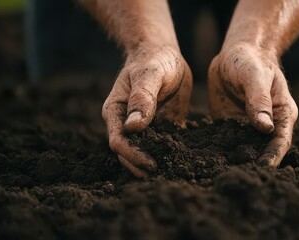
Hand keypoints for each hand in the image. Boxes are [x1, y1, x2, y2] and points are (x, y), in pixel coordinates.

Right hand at [102, 45, 191, 176]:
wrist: (163, 54)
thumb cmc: (153, 60)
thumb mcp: (150, 75)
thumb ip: (142, 98)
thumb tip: (134, 127)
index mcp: (116, 111)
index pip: (119, 141)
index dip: (133, 155)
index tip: (151, 163)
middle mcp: (126, 122)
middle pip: (128, 153)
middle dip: (142, 166)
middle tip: (163, 175)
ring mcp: (143, 127)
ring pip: (144, 152)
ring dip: (154, 164)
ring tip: (172, 174)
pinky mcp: (160, 127)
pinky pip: (163, 145)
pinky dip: (170, 154)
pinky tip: (182, 162)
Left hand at [209, 44, 297, 166]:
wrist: (235, 53)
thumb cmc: (250, 59)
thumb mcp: (254, 75)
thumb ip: (258, 100)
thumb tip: (265, 128)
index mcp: (281, 112)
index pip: (281, 140)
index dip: (273, 157)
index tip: (263, 171)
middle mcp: (267, 123)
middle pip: (263, 149)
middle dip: (253, 164)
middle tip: (239, 180)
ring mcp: (248, 125)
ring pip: (244, 148)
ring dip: (234, 161)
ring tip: (221, 176)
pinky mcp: (230, 125)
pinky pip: (225, 141)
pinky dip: (218, 151)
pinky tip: (205, 161)